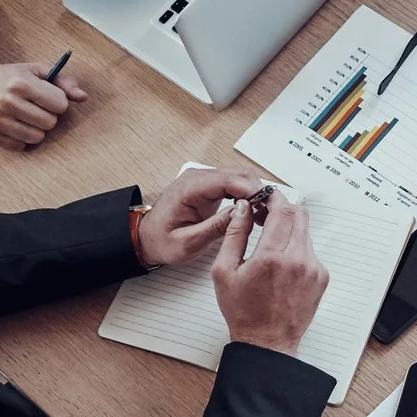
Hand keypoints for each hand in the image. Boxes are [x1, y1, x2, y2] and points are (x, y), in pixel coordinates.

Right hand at [0, 54, 86, 148]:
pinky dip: (20, 139)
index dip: (57, 102)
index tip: (47, 99)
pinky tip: (11, 126)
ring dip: (35, 130)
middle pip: (50, 123)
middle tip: (33, 108)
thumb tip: (83, 98)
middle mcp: (6, 101)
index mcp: (20, 83)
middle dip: (46, 116)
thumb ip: (63, 82)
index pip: (60, 104)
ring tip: (23, 118)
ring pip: (37, 138)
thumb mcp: (35, 71)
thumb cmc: (7, 78)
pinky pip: (20, 147)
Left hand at [136, 166, 265, 267]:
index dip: (251, 190)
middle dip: (258, 191)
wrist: (147, 238)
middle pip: (238, 174)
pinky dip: (248, 194)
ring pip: (240, 177)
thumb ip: (215, 227)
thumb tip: (242, 212)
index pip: (228, 180)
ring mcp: (203, 180)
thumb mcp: (189, 242)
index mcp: (188, 189)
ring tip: (263, 214)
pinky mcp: (209, 186)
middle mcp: (196, 178)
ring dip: (255, 193)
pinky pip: (235, 183)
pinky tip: (253, 209)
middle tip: (269, 213)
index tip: (266, 205)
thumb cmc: (162, 241)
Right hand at [211, 190, 328, 357]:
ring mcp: (313, 269)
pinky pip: (310, 250)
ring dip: (288, 228)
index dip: (273, 198)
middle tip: (266, 214)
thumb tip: (242, 209)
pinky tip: (281, 262)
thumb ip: (234, 235)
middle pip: (299, 214)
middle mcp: (297, 261)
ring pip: (305, 231)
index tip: (264, 197)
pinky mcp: (321, 277)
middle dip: (282, 208)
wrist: (267, 341)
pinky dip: (296, 247)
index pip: (282, 210)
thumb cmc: (244, 312)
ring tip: (270, 241)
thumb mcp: (225, 272)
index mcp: (271, 258)